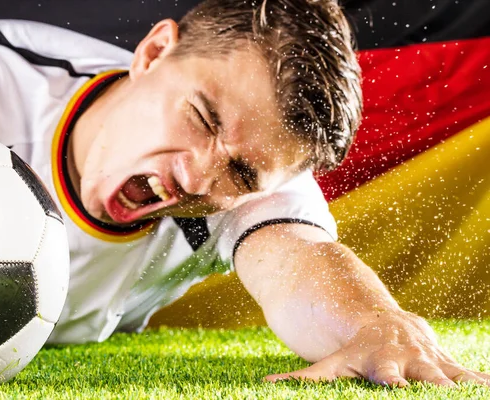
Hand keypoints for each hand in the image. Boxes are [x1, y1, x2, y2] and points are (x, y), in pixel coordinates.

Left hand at [265, 310, 489, 386]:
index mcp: (383, 366)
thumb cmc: (355, 350)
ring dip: (468, 387)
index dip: (393, 383)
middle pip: (429, 378)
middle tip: (449, 395)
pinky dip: (484, 383)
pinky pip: (473, 375)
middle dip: (440, 386)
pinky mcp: (450, 363)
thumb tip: (265, 386)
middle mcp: (412, 363)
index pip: (389, 377)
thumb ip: (302, 378)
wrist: (385, 324)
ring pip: (457, 377)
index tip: (396, 388)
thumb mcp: (330, 363)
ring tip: (481, 395)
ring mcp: (433, 362)